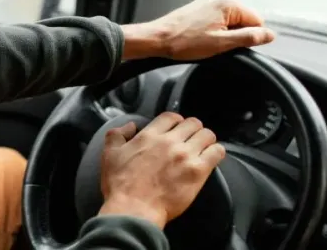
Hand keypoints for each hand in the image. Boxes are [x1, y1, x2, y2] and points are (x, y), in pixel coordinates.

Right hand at [97, 112, 224, 228]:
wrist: (133, 210)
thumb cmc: (121, 187)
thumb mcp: (109, 155)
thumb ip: (117, 135)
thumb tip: (130, 126)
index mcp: (150, 136)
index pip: (171, 117)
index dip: (176, 122)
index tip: (176, 129)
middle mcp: (170, 141)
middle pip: (193, 123)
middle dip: (192, 130)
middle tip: (190, 140)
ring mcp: (185, 155)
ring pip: (207, 135)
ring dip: (205, 140)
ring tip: (202, 149)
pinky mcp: (198, 171)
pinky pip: (217, 152)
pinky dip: (216, 153)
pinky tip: (210, 159)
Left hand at [121, 0, 274, 59]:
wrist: (158, 39)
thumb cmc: (184, 41)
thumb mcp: (221, 44)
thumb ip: (248, 38)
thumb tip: (269, 35)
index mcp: (228, 4)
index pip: (256, 21)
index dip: (249, 38)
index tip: (235, 46)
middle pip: (243, 21)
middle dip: (235, 36)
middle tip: (217, 46)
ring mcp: (209, 3)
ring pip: (230, 22)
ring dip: (223, 35)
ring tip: (206, 43)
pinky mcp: (200, 9)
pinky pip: (217, 22)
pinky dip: (213, 32)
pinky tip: (200, 39)